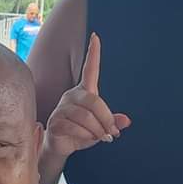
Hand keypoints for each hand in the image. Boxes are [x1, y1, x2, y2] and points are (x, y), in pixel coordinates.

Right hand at [45, 33, 130, 160]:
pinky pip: (75, 127)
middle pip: (93, 101)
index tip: (95, 36)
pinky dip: (85, 136)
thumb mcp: (101, 127)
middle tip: (111, 133)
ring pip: (85, 117)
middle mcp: (72, 96)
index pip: (89, 69)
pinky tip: (86, 139)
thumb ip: (113, 122)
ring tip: (99, 137)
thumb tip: (126, 121)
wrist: (62, 146)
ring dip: (97, 130)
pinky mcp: (55, 121)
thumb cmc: (82, 133)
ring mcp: (62, 108)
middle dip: (106, 119)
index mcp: (84, 92)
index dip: (93, 53)